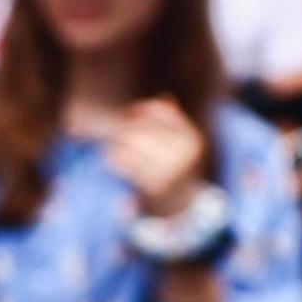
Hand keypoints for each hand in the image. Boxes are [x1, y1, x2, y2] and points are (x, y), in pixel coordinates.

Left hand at [106, 100, 208, 219]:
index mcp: (191, 138)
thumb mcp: (181, 143)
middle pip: (143, 127)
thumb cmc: (175, 166)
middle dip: (126, 127)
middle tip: (117, 132)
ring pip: (132, 143)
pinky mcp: (154, 185)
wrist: (180, 204)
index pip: (160, 112)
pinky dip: (114, 157)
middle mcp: (184, 152)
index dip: (141, 109)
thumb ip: (173, 120)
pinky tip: (110, 157)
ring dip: (117, 142)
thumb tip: (164, 97)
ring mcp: (170, 169)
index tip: (129, 113)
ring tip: (113, 145)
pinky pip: (126, 163)